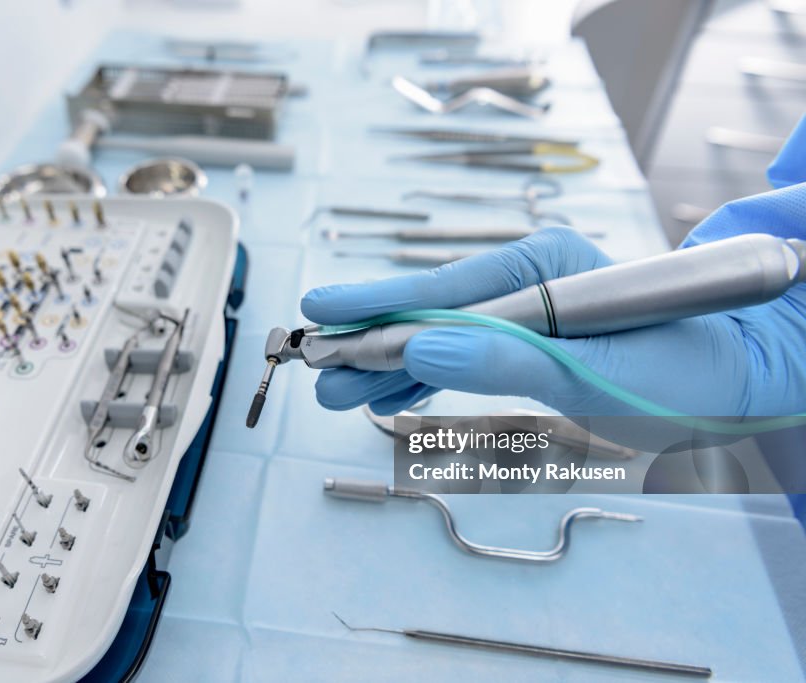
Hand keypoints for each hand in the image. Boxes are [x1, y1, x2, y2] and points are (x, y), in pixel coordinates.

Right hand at [300, 219, 805, 416]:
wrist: (735, 377)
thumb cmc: (681, 370)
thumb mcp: (596, 372)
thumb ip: (508, 360)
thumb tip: (421, 346)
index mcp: (542, 266)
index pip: (443, 290)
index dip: (376, 308)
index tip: (320, 315)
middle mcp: (527, 276)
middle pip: (431, 310)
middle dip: (370, 340)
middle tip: (314, 369)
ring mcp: (526, 304)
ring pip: (440, 333)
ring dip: (388, 362)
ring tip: (337, 389)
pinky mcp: (529, 333)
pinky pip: (464, 350)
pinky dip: (424, 371)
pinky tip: (388, 387)